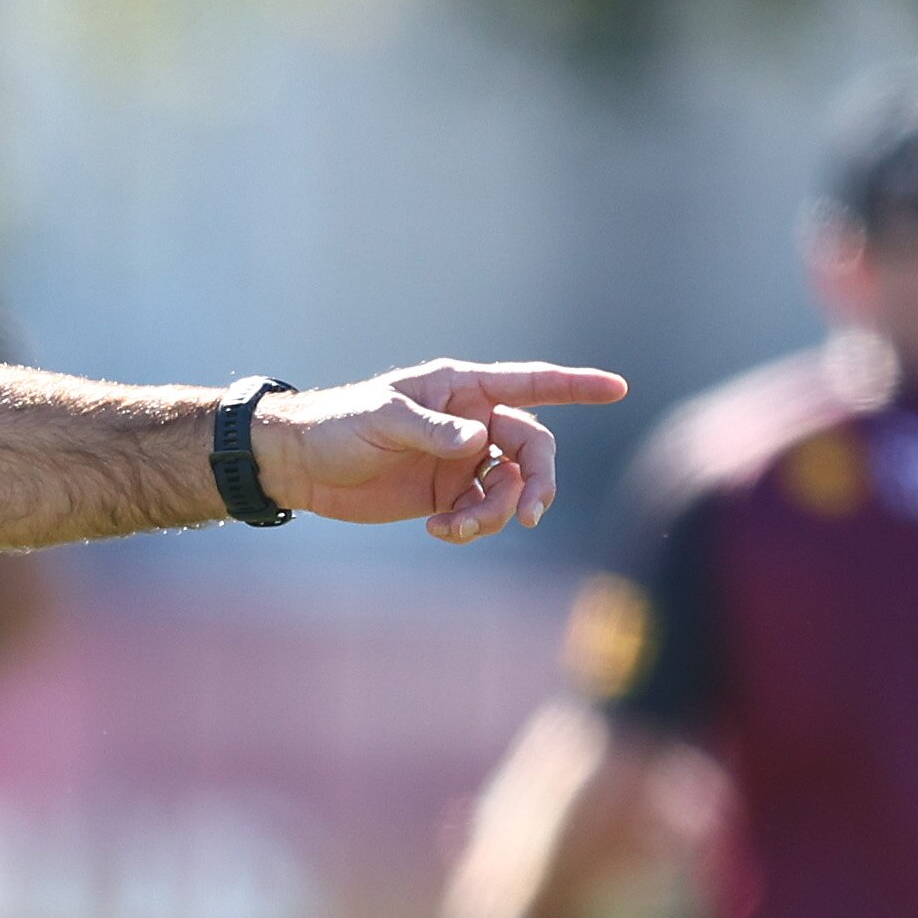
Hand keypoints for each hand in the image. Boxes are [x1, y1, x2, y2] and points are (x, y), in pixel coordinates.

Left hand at [255, 361, 628, 541]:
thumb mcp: (382, 420)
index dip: (575, 387)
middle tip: (529, 515)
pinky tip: (441, 533)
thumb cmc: (337, 426)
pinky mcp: (448, 495)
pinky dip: (472, 527)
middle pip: (534, 448)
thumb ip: (433, 429)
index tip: (618, 389)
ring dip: (498, 513)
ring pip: (511, 487)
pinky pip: (483, 513)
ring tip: (458, 529)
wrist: (299, 466)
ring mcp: (462, 460)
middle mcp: (471, 422)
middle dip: (538, 482)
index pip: (530, 383)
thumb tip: (481, 439)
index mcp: (461, 389)